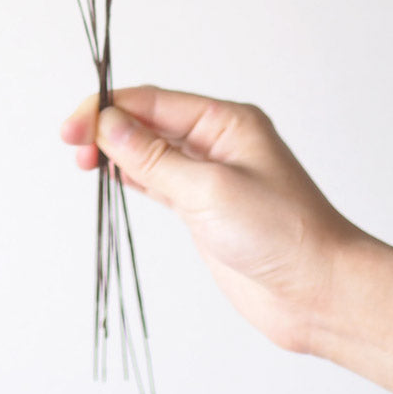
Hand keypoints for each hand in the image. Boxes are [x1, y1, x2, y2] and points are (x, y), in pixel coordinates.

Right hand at [59, 85, 362, 354]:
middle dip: (108, 127)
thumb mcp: (210, 190)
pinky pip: (158, 180)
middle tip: (73, 145)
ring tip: (84, 161)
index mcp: (227, 122)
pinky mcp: (203, 209)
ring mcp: (210, 176)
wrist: (319, 291)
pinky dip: (131, 176)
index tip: (75, 125)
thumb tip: (110, 125)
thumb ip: (155, 159)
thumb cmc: (285, 234)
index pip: (154, 102)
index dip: (109, 108)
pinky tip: (113, 175)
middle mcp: (217, 142)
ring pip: (150, 150)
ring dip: (116, 151)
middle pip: (149, 121)